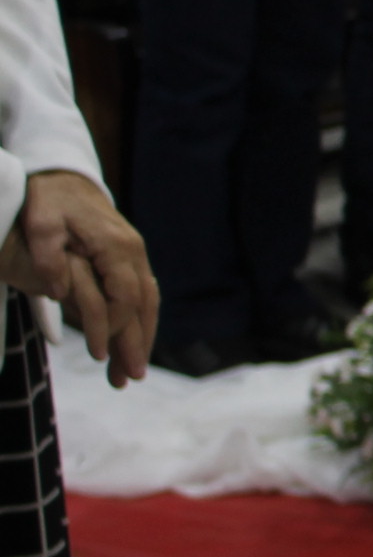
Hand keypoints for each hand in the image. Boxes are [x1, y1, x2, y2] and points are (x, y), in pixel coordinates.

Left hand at [6, 172, 156, 387]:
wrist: (64, 177)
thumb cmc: (49, 200)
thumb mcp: (40, 223)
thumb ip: (48, 257)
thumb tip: (60, 292)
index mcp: (115, 246)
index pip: (123, 295)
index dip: (114, 327)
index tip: (100, 355)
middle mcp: (134, 252)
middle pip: (143, 305)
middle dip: (137, 344)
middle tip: (129, 380)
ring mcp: (136, 255)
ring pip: (148, 302)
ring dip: (142, 338)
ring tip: (130, 373)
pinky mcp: (130, 258)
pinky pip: (143, 294)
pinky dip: (141, 322)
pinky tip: (135, 342)